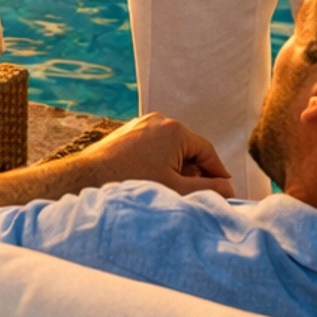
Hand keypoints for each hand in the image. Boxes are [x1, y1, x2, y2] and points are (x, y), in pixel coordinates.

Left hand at [74, 112, 234, 197]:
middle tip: (189, 196)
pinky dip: (158, 165)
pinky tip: (149, 183)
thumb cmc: (132, 183)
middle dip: (192, 174)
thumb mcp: (177, 190)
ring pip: (171, 150)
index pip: (208, 152)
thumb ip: (208, 189)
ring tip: (165, 192)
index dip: (218, 174)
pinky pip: (153, 148)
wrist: (87, 179)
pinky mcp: (128, 132)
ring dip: (174, 170)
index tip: (225, 192)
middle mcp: (159, 120)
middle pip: (189, 150)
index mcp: (175, 129)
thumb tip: (229, 188)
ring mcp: (142, 124)